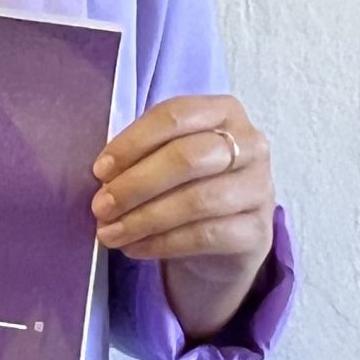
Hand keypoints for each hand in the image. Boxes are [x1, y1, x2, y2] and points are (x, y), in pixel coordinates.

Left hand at [91, 95, 274, 339]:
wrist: (227, 238)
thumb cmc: (188, 186)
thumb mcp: (168, 159)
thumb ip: (142, 155)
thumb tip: (104, 177)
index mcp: (224, 111)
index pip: (175, 115)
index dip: (133, 143)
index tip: (99, 171)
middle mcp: (250, 144)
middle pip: (187, 157)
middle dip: (135, 184)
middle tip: (101, 206)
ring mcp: (259, 188)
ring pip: (196, 200)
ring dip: (144, 219)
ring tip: (110, 232)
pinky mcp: (258, 231)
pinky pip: (204, 236)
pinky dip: (161, 243)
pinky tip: (134, 247)